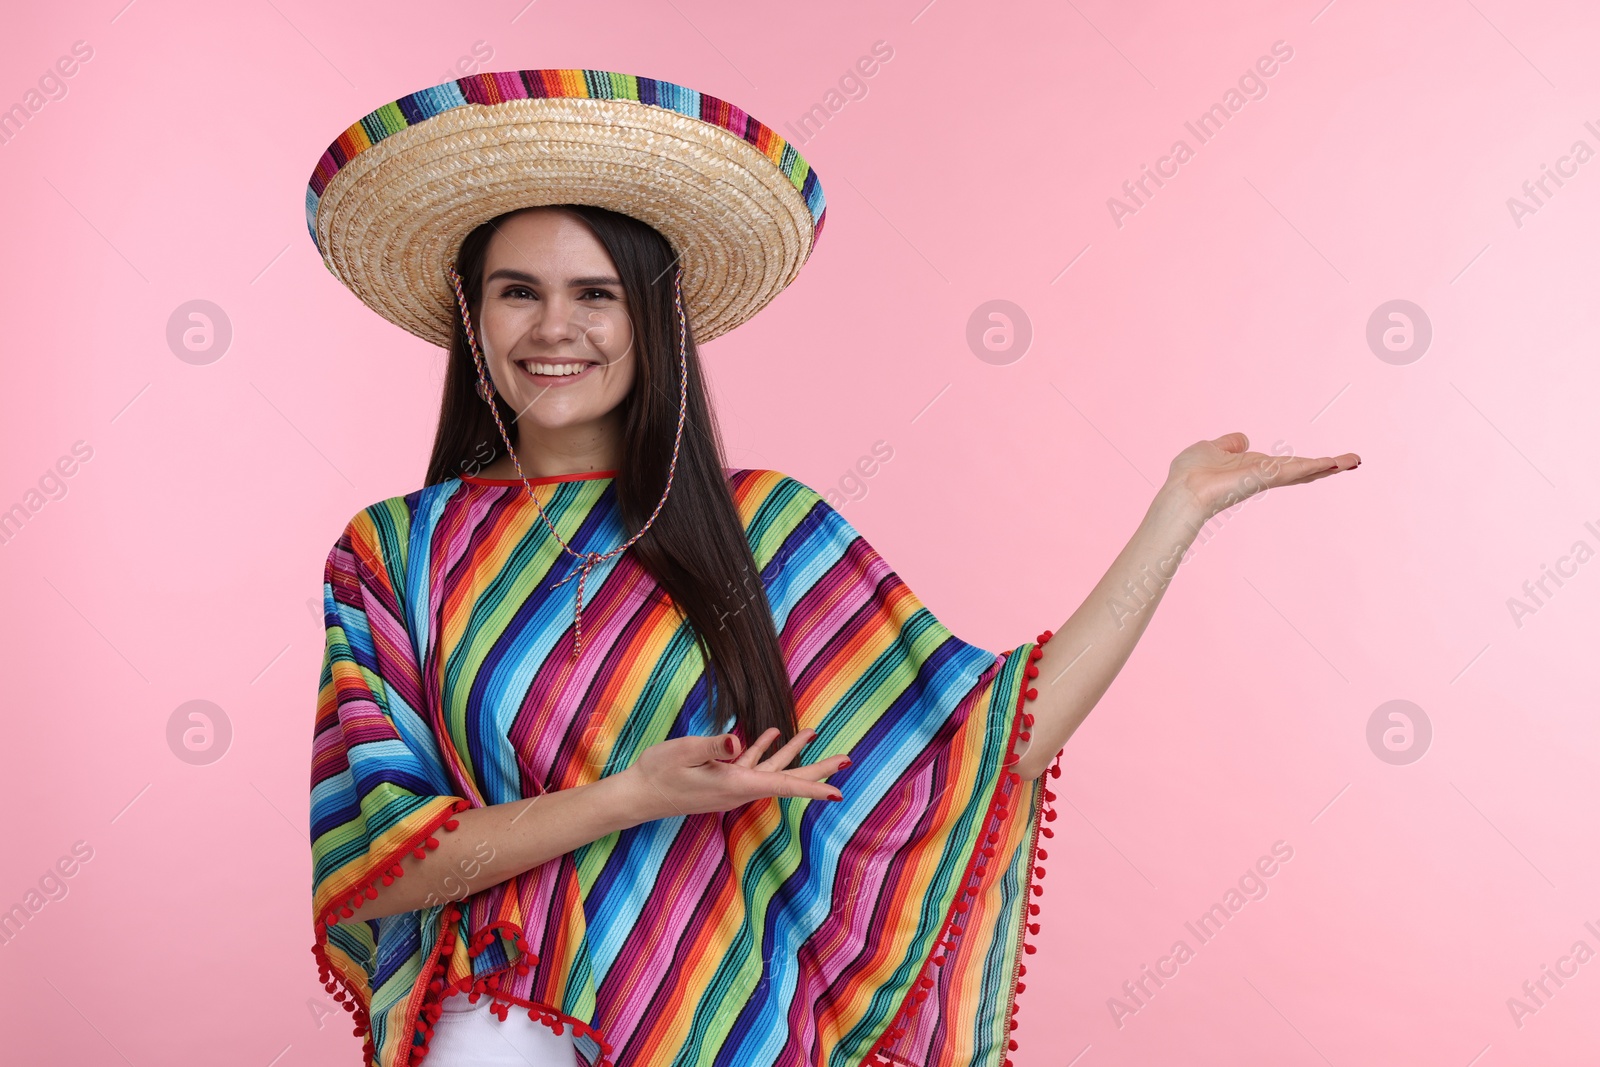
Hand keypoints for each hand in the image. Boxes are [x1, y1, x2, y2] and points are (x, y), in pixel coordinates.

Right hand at [619, 726, 848, 821]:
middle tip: (846, 759)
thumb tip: (738, 741)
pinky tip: (773, 733)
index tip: (838, 792)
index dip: (812, 788)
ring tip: (813, 733)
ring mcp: (732, 784)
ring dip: (794, 752)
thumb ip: (712, 745)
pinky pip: (752, 764)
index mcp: (735, 784)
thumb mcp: (683, 752)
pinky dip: (765, 749)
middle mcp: (740, 788)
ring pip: (773, 769)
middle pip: (788, 779)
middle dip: (818, 770)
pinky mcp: (723, 778)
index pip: (783, 786)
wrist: (639, 795)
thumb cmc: (658, 773)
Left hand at [1162, 432, 1359, 522]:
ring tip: (1354, 461)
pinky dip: (1312, 466)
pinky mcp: (1263, 478)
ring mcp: (1265, 478)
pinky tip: (1333, 464)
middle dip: (1329, 466)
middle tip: (1354, 461)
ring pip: (1303, 471)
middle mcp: (1264, 476)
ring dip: (1329, 466)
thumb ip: (1228, 444)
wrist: (1182, 490)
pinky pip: (1292, 471)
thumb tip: (1241, 439)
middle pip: (1303, 470)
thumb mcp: (1211, 449)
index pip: (1287, 466)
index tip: (1330, 461)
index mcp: (1253, 468)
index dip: (1307, 463)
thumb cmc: (1190, 474)